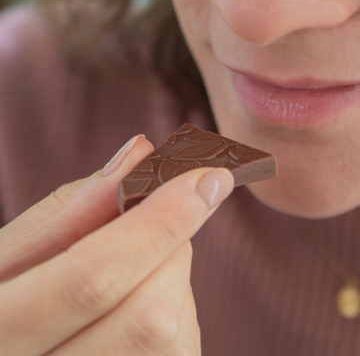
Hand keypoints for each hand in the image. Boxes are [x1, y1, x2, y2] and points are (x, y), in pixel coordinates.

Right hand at [0, 135, 233, 354]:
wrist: (23, 346)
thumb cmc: (9, 297)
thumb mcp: (16, 251)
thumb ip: (75, 205)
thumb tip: (142, 153)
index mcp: (3, 335)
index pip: (95, 280)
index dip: (158, 224)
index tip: (209, 178)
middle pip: (151, 312)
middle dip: (165, 249)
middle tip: (149, 222)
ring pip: (173, 327)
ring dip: (167, 276)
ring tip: (130, 269)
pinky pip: (179, 342)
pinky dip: (169, 303)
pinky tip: (136, 302)